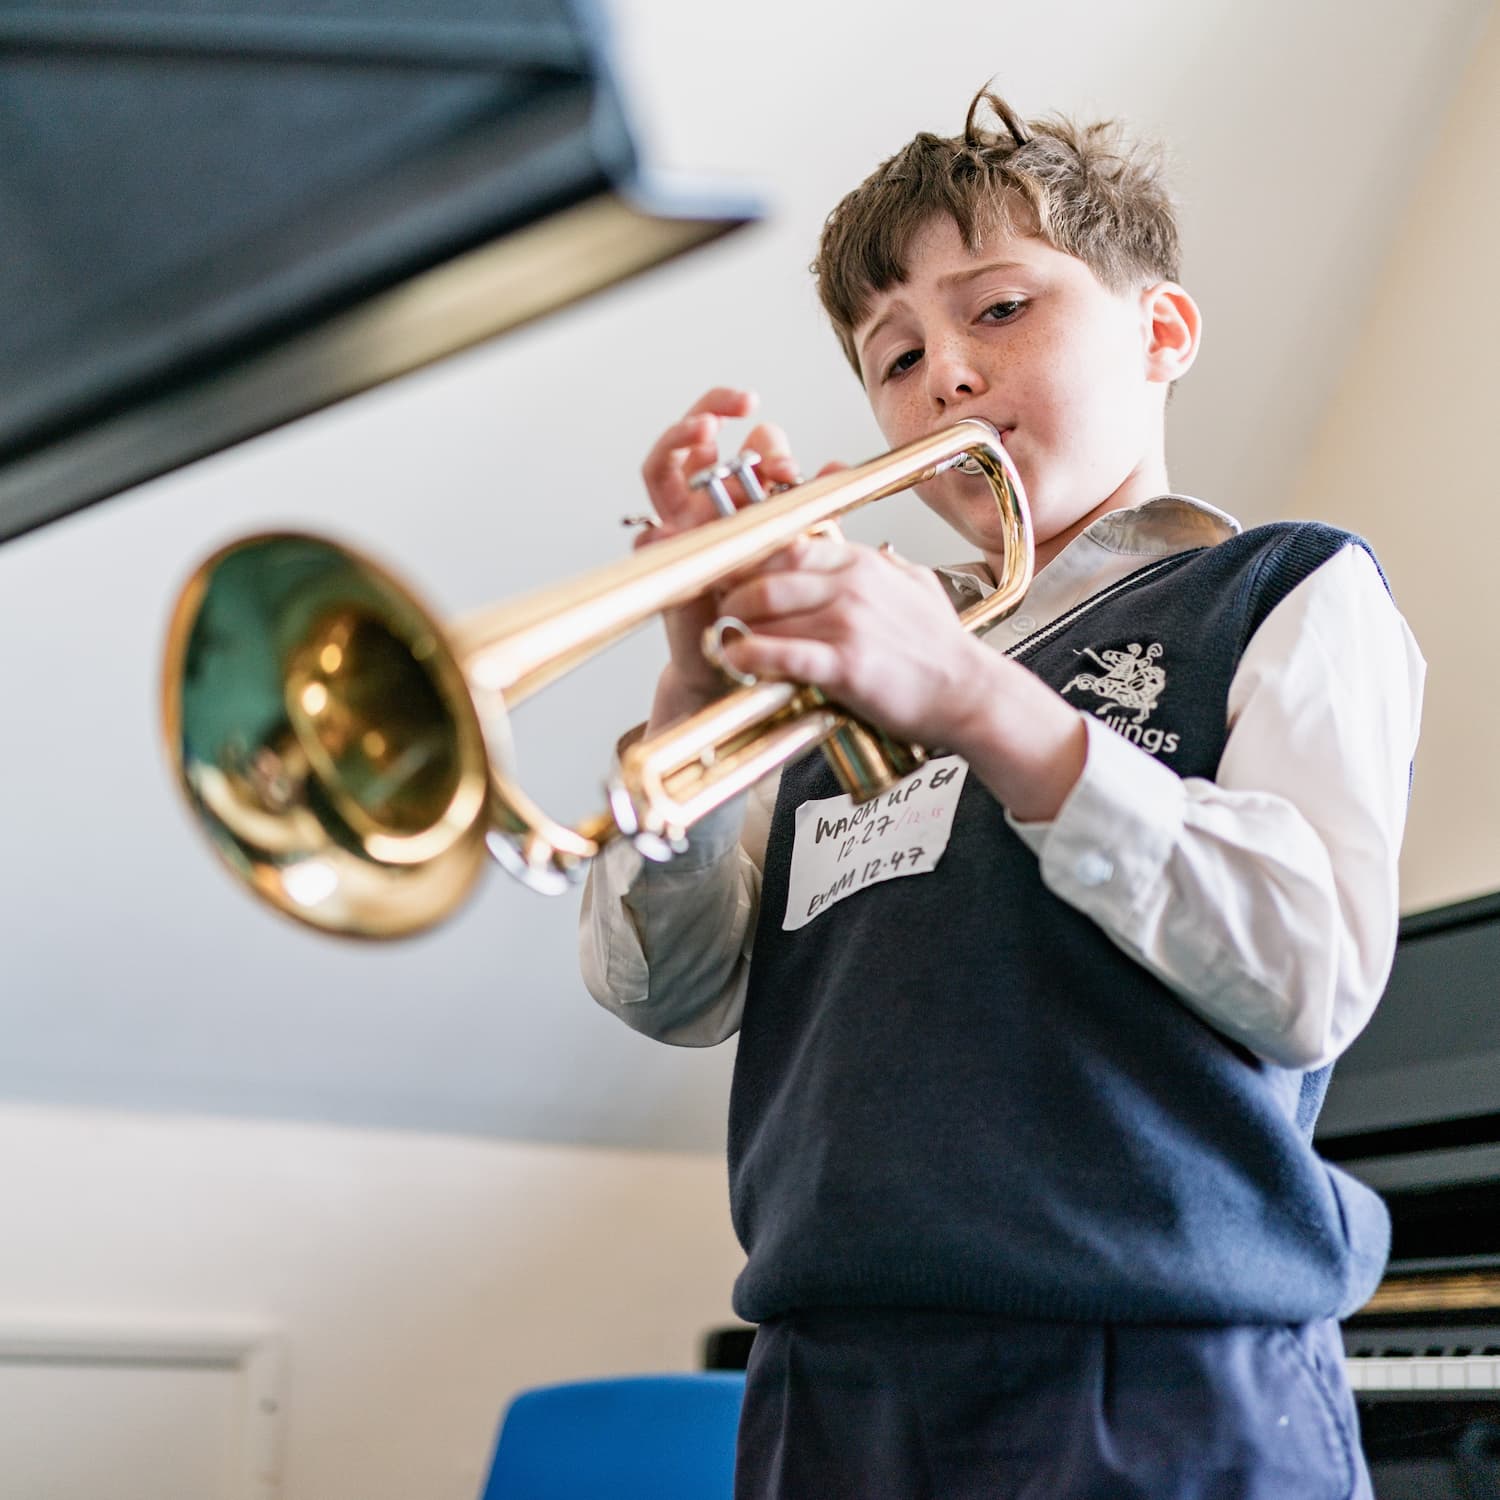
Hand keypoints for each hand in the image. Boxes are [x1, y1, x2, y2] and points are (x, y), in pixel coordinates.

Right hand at [636, 388, 803, 726]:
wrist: (747, 662)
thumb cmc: (773, 605)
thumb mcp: (800, 543)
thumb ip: (810, 505)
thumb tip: (834, 462)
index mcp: (725, 492)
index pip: (719, 434)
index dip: (732, 414)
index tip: (758, 412)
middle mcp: (696, 505)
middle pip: (683, 441)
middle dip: (706, 414)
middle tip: (737, 409)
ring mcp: (676, 532)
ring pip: (660, 472)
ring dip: (679, 444)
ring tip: (706, 430)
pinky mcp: (664, 565)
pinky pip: (650, 539)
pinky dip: (662, 527)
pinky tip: (683, 514)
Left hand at [713, 535, 1088, 818]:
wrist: (969, 693)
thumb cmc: (940, 650)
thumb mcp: (915, 586)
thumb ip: (884, 565)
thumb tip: (870, 552)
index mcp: (860, 563)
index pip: (785, 545)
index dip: (747, 562)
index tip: (726, 578)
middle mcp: (851, 584)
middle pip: (765, 576)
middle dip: (730, 596)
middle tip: (716, 613)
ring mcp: (847, 622)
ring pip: (766, 612)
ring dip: (732, 627)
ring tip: (718, 640)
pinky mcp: (845, 664)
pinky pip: (780, 653)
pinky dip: (748, 656)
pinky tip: (734, 662)